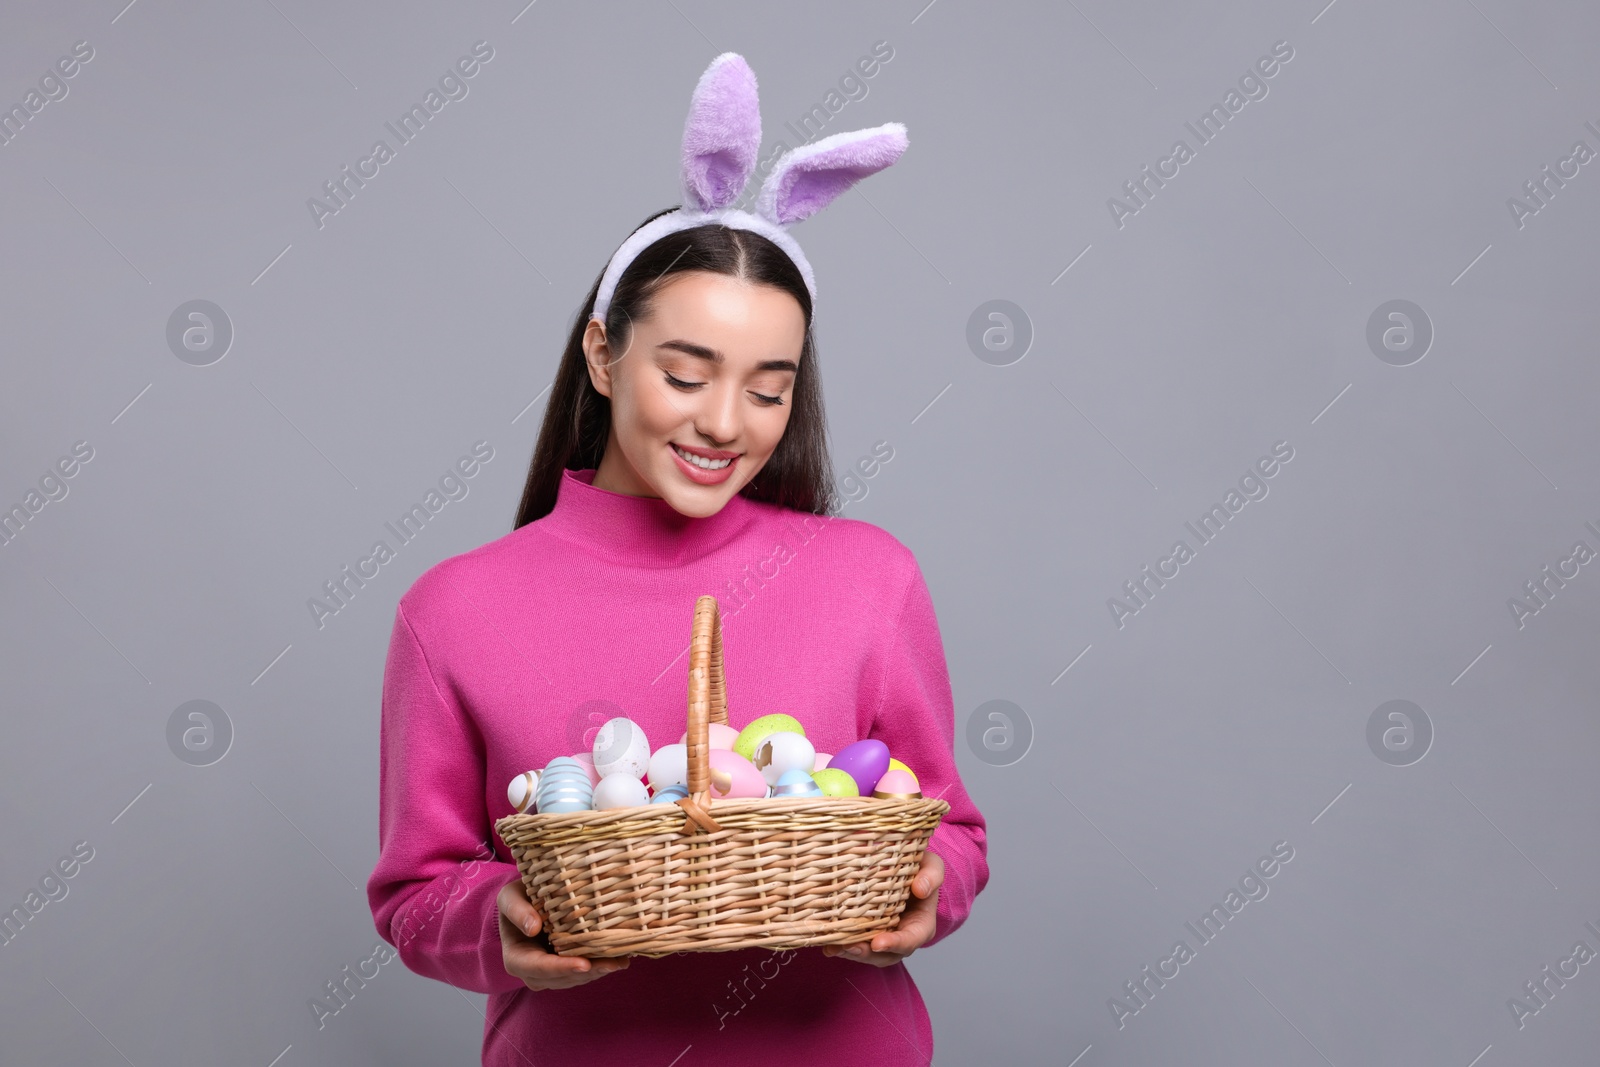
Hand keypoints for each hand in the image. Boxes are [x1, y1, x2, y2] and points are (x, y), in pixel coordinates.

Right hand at [497, 878, 630, 988]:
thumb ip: (517, 910)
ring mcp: (551, 974)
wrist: (525, 904)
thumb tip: (532, 928)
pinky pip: (584, 972)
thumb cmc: (517, 898)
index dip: (561, 967)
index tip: (583, 964)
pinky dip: (601, 965)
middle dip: (588, 972)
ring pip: (576, 978)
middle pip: (562, 978)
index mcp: (516, 958)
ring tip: (622, 960)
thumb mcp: (510, 897)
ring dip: (599, 971)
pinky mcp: (566, 968)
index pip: (538, 968)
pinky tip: (620, 958)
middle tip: (613, 964)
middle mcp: (533, 973)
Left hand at [822, 850, 942, 966]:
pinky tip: (826, 943)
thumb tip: (920, 888)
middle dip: (865, 954)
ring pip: (867, 954)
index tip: (877, 943)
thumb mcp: (932, 867)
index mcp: (921, 925)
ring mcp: (883, 937)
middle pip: (885, 954)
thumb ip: (931, 876)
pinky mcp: (866, 933)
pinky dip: (840, 945)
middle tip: (848, 948)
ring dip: (849, 952)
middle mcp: (902, 937)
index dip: (895, 944)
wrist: (905, 870)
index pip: (911, 940)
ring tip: (832, 948)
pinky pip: (854, 944)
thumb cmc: (920, 870)